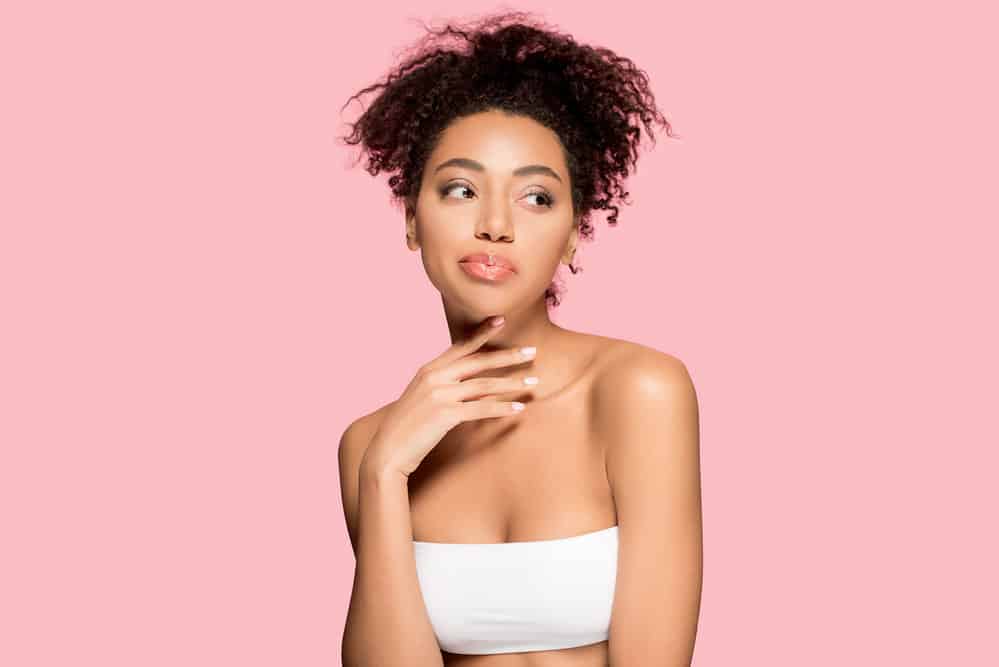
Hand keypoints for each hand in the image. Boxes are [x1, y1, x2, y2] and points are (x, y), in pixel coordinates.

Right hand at [360, 316, 537, 477]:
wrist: (388, 452)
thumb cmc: (408, 428)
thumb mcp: (424, 399)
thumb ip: (446, 387)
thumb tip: (478, 386)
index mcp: (428, 369)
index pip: (460, 346)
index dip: (482, 333)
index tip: (502, 320)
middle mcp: (434, 377)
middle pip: (478, 361)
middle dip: (508, 356)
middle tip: (533, 352)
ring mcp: (439, 394)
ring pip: (484, 384)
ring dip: (512, 383)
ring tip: (533, 383)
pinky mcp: (445, 414)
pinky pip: (481, 408)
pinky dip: (502, 407)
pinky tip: (519, 408)